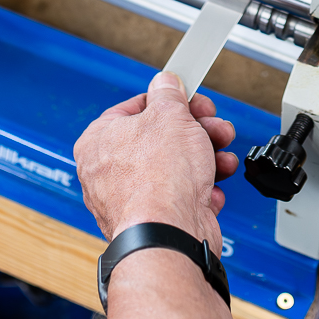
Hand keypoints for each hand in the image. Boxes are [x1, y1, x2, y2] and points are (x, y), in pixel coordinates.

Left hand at [74, 72, 238, 247]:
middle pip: (159, 139)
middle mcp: (106, 172)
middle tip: (213, 127)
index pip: (135, 109)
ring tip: (221, 158)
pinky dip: (199, 191)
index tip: (190, 101)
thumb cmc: (157, 179)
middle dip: (195, 133)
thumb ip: (168, 94)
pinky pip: (179, 197)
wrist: (168, 234)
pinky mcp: (151, 222)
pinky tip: (211, 188)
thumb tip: (166, 83)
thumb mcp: (170, 115)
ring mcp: (129, 200)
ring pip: (173, 169)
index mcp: (98, 141)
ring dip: (205, 160)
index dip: (170, 102)